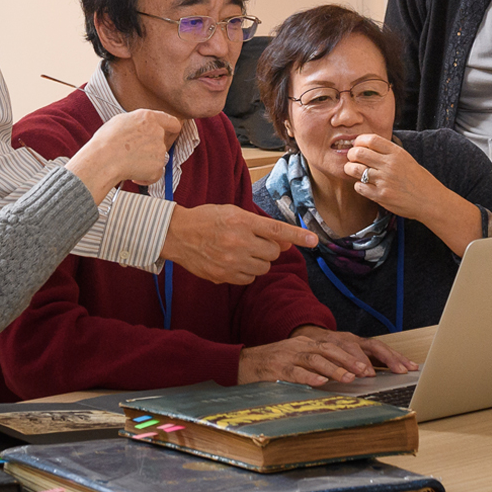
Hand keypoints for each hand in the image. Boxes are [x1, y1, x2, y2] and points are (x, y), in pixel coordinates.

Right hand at [67, 109, 182, 202]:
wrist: (103, 160)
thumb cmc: (106, 141)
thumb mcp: (120, 121)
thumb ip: (137, 123)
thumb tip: (140, 128)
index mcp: (148, 118)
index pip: (172, 122)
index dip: (171, 129)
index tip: (170, 135)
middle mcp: (157, 132)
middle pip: (162, 142)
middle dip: (151, 150)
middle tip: (136, 154)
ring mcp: (160, 150)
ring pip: (157, 159)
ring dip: (146, 163)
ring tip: (128, 164)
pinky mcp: (158, 166)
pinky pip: (155, 174)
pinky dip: (146, 177)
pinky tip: (133, 174)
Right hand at [161, 203, 316, 284]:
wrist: (177, 234)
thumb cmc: (207, 219)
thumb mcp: (233, 213)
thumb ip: (260, 226)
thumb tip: (285, 240)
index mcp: (242, 221)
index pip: (277, 230)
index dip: (298, 235)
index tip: (314, 240)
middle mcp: (239, 242)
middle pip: (273, 252)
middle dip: (268, 248)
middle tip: (253, 241)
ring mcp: (230, 261)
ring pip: (263, 267)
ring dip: (258, 261)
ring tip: (241, 251)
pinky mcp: (223, 276)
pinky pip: (249, 279)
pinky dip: (246, 272)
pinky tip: (232, 262)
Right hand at [237, 326, 416, 385]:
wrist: (243, 363)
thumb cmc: (277, 365)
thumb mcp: (303, 360)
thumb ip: (325, 364)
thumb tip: (353, 374)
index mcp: (313, 343)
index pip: (342, 346)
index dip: (364, 355)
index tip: (377, 367)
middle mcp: (303, 346)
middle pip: (332, 349)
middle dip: (352, 360)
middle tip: (369, 373)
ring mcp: (290, 356)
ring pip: (316, 358)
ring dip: (334, 368)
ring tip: (349, 378)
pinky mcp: (277, 368)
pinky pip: (295, 372)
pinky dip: (308, 377)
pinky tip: (319, 383)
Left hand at [345, 134, 480, 254]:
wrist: (430, 200)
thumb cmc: (419, 180)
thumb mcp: (406, 159)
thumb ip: (388, 153)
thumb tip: (367, 147)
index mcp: (397, 153)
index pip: (371, 139)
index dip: (359, 141)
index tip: (357, 145)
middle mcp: (390, 165)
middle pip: (359, 152)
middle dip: (351, 155)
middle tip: (352, 159)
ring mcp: (384, 181)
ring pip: (355, 169)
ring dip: (350, 169)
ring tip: (353, 171)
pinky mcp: (381, 196)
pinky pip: (359, 187)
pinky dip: (358, 185)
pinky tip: (364, 185)